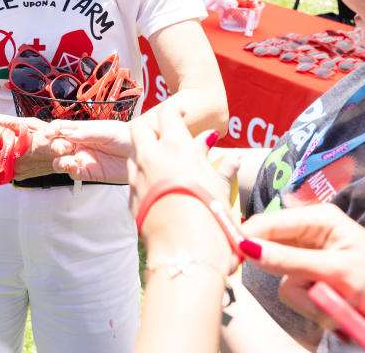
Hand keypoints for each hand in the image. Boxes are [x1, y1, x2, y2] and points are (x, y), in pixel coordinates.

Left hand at [0, 109, 55, 179]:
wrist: (66, 154)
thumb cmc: (51, 138)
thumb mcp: (30, 124)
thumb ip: (7, 120)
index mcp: (17, 149)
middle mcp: (16, 164)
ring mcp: (18, 172)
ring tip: (5, 142)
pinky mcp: (20, 176)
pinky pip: (5, 167)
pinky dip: (5, 158)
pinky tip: (13, 150)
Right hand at [49, 119, 130, 182]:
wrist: (142, 151)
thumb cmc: (126, 136)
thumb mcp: (105, 131)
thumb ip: (85, 133)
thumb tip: (65, 133)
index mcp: (82, 130)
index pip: (61, 128)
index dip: (52, 130)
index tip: (47, 133)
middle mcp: (80, 144)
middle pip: (59, 145)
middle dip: (55, 146)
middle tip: (58, 147)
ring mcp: (84, 159)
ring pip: (62, 161)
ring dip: (59, 161)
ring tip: (65, 161)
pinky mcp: (90, 173)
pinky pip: (75, 174)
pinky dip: (70, 171)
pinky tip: (74, 167)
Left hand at [129, 106, 235, 272]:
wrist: (186, 254)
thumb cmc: (211, 219)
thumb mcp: (220, 189)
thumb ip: (221, 168)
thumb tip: (234, 157)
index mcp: (176, 147)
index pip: (167, 113)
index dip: (175, 110)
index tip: (182, 112)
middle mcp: (151, 157)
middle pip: (140, 126)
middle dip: (150, 124)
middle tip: (165, 132)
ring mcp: (136, 177)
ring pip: (133, 152)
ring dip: (144, 151)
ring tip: (163, 162)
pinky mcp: (130, 198)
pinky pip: (133, 178)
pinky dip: (144, 176)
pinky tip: (158, 187)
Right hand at [241, 204, 364, 339]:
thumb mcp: (337, 272)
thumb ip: (289, 259)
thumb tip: (247, 247)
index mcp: (318, 218)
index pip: (266, 223)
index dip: (246, 239)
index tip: (232, 259)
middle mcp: (311, 235)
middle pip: (271, 253)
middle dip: (292, 280)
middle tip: (318, 294)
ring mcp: (313, 260)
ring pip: (284, 282)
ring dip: (309, 301)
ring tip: (339, 305)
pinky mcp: (317, 283)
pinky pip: (298, 296)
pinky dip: (316, 310)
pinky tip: (339, 311)